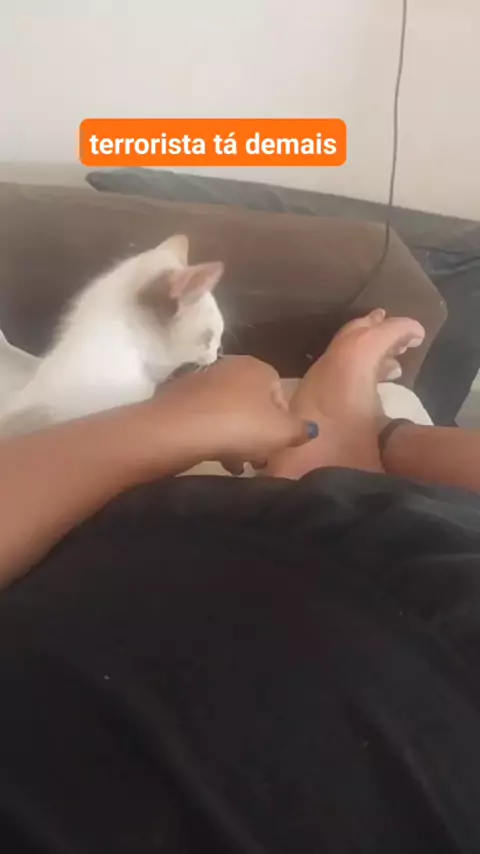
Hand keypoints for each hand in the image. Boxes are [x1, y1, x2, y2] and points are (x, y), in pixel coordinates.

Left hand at [153, 356, 318, 473]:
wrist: (179, 429)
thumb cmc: (240, 426)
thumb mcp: (282, 433)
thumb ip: (300, 430)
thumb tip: (310, 429)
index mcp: (258, 367)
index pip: (279, 394)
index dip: (282, 424)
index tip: (278, 447)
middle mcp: (230, 367)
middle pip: (253, 405)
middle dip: (257, 433)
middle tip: (258, 460)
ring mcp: (202, 381)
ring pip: (229, 413)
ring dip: (235, 439)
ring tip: (236, 466)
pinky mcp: (180, 398)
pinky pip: (206, 419)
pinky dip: (213, 436)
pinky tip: (215, 458)